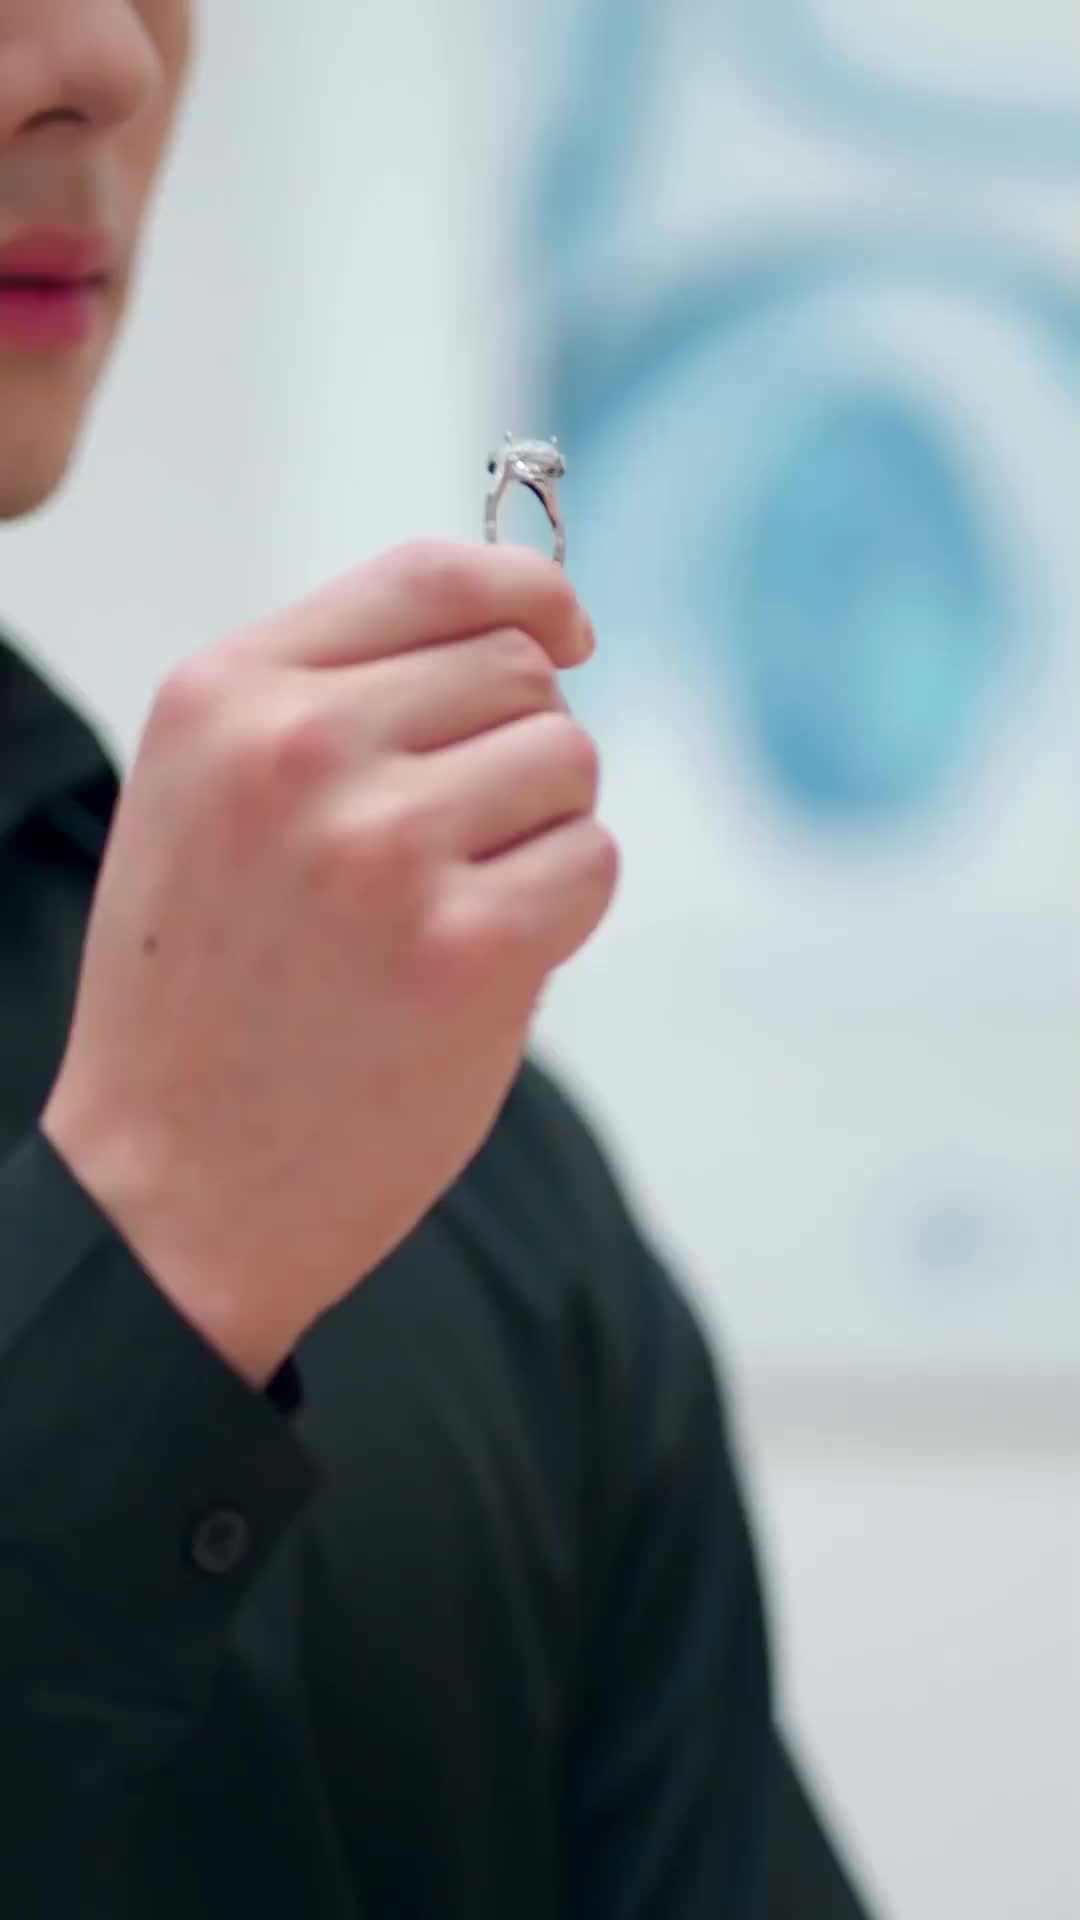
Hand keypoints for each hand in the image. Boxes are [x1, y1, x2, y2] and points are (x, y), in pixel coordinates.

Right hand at [41, 542, 617, 1385]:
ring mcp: (382, 847)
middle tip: (457, 848)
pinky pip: (593, 862)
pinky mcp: (466, 950)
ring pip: (569, 760)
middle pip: (518, 670)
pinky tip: (481, 968)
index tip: (569, 629)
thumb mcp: (208, 802)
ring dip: (543, 830)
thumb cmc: (207, 996)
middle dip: (519, 748)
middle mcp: (297, 750)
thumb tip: (525, 629)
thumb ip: (332, 698)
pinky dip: (564, 911)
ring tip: (451, 912)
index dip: (526, 593)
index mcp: (223, 696)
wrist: (173, 1191)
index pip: (427, 576)